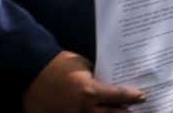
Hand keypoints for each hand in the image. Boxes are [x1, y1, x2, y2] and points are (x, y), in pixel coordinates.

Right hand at [23, 51, 144, 112]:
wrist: (30, 71)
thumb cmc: (59, 65)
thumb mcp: (85, 67)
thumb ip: (98, 79)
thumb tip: (110, 84)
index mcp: (91, 93)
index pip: (118, 97)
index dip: (132, 97)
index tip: (142, 98)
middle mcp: (83, 109)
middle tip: (136, 111)